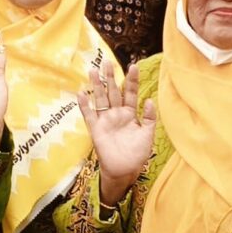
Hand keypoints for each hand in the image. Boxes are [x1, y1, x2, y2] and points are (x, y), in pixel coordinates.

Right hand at [82, 60, 157, 195]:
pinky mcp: (96, 129)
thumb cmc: (137, 153)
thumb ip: (150, 118)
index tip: (133, 66)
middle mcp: (117, 114)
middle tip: (107, 62)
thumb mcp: (148, 135)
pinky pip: (89, 115)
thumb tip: (150, 100)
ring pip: (100, 99)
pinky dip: (85, 105)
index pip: (130, 93)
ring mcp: (105, 121)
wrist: (124, 170)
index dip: (132, 80)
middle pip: (113, 92)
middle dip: (110, 77)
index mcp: (131, 113)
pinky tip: (82, 93)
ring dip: (96, 86)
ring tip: (92, 71)